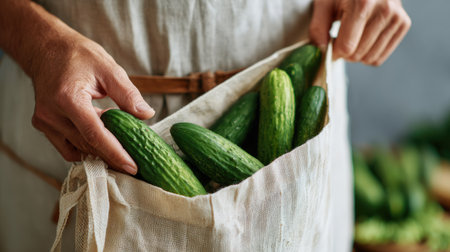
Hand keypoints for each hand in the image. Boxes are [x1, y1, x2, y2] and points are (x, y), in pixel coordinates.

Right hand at [0, 1, 153, 173]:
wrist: (46, 48)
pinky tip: (102, 143)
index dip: (115, 153)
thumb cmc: (77, 55)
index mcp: (68, 98)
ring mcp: (45, 121)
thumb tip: (146, 115)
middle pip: (87, 145)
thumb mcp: (108, 68)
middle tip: (136, 162)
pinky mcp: (43, 125)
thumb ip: (128, 94)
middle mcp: (52, 114)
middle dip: (112, 156)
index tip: (132, 167)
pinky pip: (67, 146)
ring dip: (100, 153)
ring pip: (77, 149)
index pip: (95, 134)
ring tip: (123, 153)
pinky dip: (85, 148)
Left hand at [310, 0, 410, 65]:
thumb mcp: (324, 2)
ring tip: (352, 36)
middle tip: (340, 37)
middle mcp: (384, 10)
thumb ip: (318, 27)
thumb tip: (320, 50)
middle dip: (344, 52)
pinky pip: (380, 57)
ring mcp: (397, 17)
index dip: (333, 52)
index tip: (328, 46)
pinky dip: (368, 54)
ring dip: (356, 54)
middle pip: (357, 54)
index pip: (346, 46)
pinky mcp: (403, 24)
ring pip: (369, 58)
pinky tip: (364, 39)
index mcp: (363, 3)